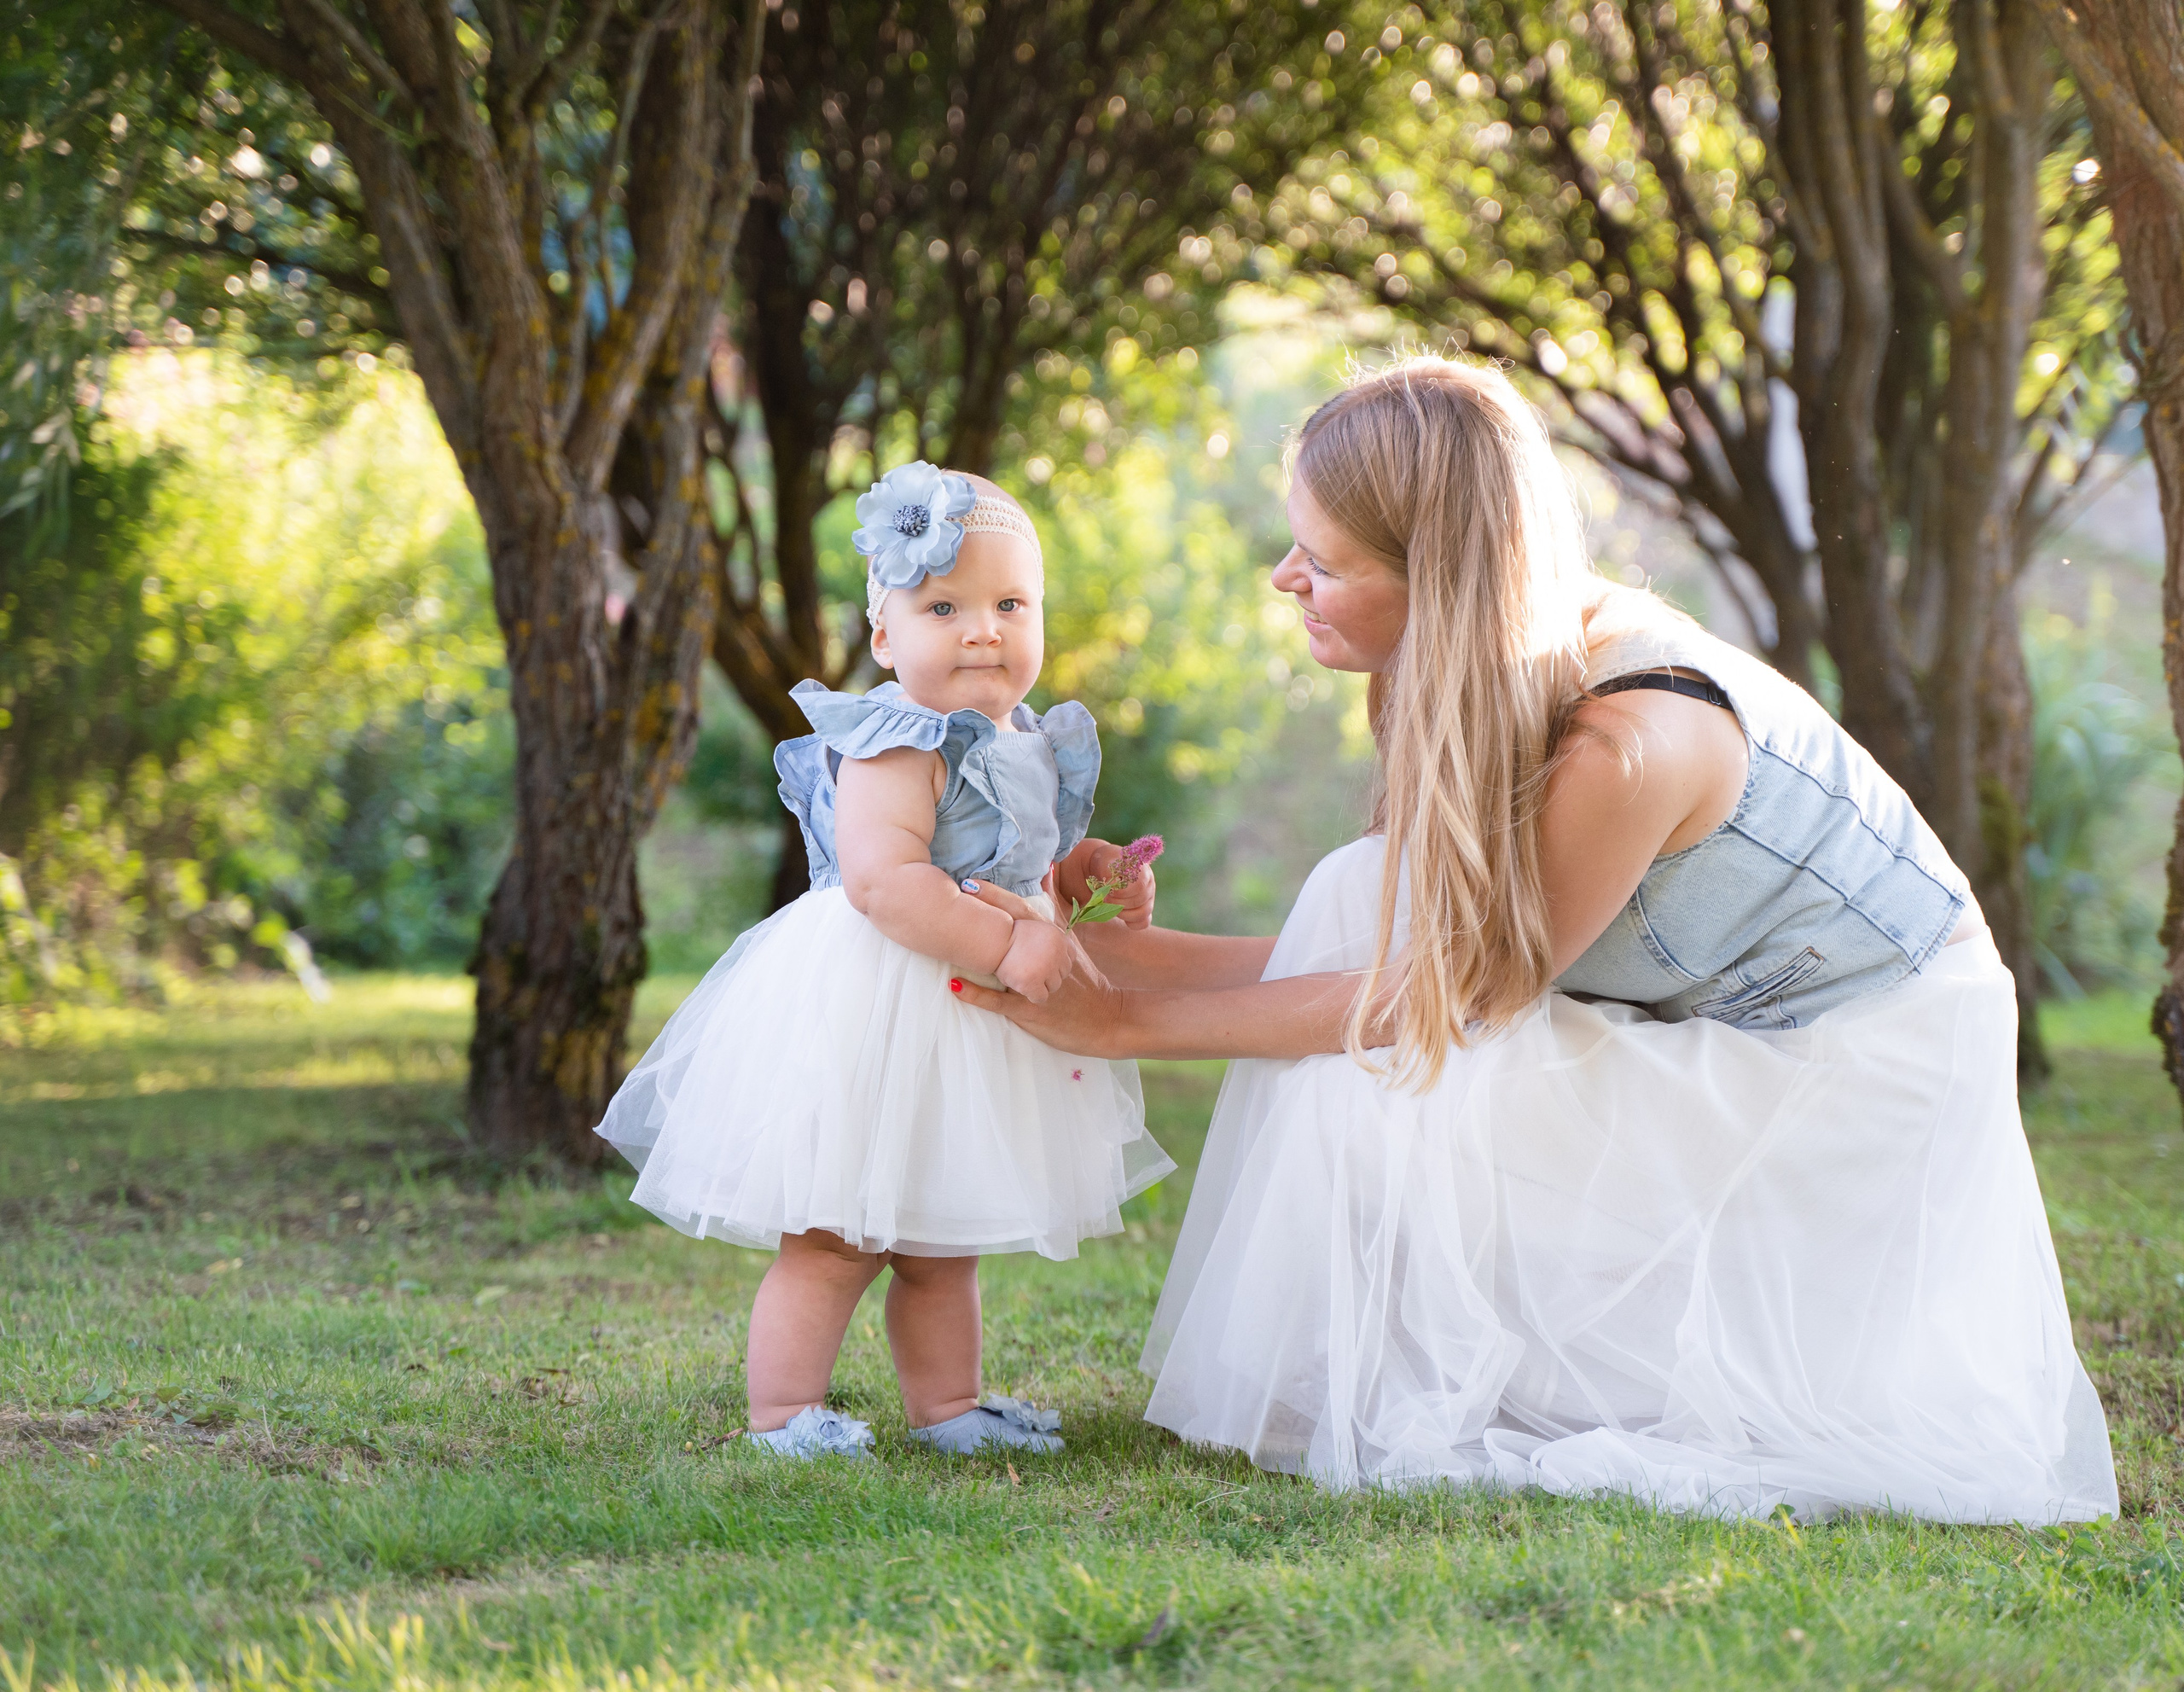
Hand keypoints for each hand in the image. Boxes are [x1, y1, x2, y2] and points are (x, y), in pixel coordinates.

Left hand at [957, 883, 1125, 1048]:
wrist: (1108, 1018)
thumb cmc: (1085, 980)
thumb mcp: (1072, 942)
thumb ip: (1057, 909)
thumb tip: (1048, 868)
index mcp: (1052, 939)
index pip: (1023, 912)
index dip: (996, 896)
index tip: (970, 881)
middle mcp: (1044, 958)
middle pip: (1009, 934)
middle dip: (981, 918)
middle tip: (951, 899)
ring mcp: (1037, 983)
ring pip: (1002, 967)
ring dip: (974, 955)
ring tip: (944, 940)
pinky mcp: (1031, 1009)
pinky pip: (1000, 1002)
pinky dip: (977, 994)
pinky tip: (954, 985)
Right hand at [994, 917, 1069, 1001]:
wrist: (991, 938)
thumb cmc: (1009, 933)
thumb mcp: (1036, 928)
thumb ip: (1050, 939)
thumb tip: (1049, 945)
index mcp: (1059, 937)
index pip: (1070, 957)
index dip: (1056, 961)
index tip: (1042, 961)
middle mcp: (1057, 952)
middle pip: (1063, 973)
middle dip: (1050, 973)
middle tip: (1032, 969)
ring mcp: (1046, 968)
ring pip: (1054, 986)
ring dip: (1041, 984)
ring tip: (1025, 976)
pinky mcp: (1032, 982)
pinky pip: (1041, 997)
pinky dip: (1033, 995)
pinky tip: (1022, 987)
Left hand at [1058, 838, 1157, 929]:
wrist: (1095, 868)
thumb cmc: (1099, 863)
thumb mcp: (1101, 860)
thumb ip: (1107, 869)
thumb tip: (1113, 883)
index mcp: (1140, 868)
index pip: (1139, 885)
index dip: (1123, 892)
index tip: (1108, 891)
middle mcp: (1147, 882)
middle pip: (1140, 900)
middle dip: (1118, 902)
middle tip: (1104, 899)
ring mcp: (1147, 897)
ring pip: (1143, 912)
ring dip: (1122, 912)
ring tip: (1108, 905)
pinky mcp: (1142, 911)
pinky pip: (1143, 922)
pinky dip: (1131, 922)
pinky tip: (1117, 915)